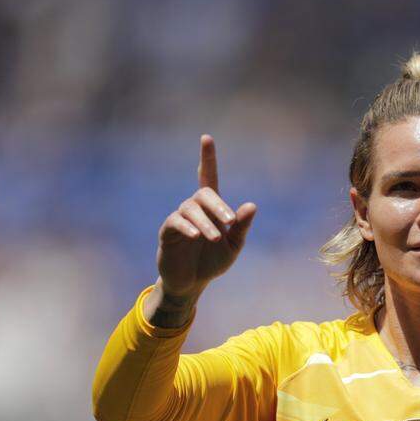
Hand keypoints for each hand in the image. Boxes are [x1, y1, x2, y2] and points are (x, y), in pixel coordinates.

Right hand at [157, 134, 256, 297]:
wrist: (192, 283)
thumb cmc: (212, 261)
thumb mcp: (233, 246)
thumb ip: (241, 227)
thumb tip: (252, 206)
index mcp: (212, 209)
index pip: (208, 177)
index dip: (207, 158)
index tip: (206, 138)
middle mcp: (194, 208)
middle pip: (204, 193)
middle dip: (218, 205)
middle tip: (229, 221)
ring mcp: (179, 218)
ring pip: (191, 210)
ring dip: (206, 223)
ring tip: (216, 237)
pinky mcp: (168, 232)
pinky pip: (176, 223)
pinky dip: (187, 227)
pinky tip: (196, 235)